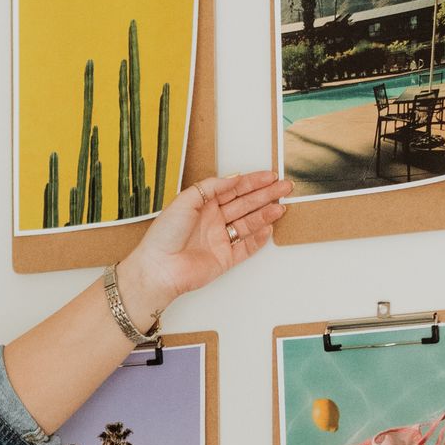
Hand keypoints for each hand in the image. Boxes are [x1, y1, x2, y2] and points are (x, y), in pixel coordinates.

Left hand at [117, 169, 291, 319]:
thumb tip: (233, 177)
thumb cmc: (164, 235)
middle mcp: (213, 220)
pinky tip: (269, 229)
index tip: (270, 176)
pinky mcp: (224, 259)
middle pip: (245, 204)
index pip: (233, 189)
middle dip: (266, 195)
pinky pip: (245, 247)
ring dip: (265, 215)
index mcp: (203, 204)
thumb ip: (212, 187)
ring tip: (281, 207)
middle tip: (285, 188)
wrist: (159, 268)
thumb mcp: (186, 200)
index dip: (253, 182)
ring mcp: (219, 239)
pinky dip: (258, 239)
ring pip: (248, 224)